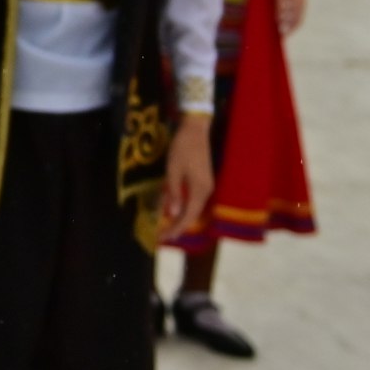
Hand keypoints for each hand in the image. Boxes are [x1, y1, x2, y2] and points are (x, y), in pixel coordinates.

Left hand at [158, 115, 215, 242]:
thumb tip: (173, 214)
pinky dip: (184, 208)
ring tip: (167, 228)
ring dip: (181, 219)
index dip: (176, 229)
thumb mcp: (173, 171)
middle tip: (163, 237)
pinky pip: (194, 200)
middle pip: (192, 215)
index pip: (188, 216)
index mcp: (200, 190)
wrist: (195, 130)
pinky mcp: (203, 180)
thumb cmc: (182, 149)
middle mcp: (206, 191)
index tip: (164, 239)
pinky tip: (174, 210)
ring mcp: (206, 186)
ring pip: (194, 208)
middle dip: (178, 227)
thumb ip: (174, 193)